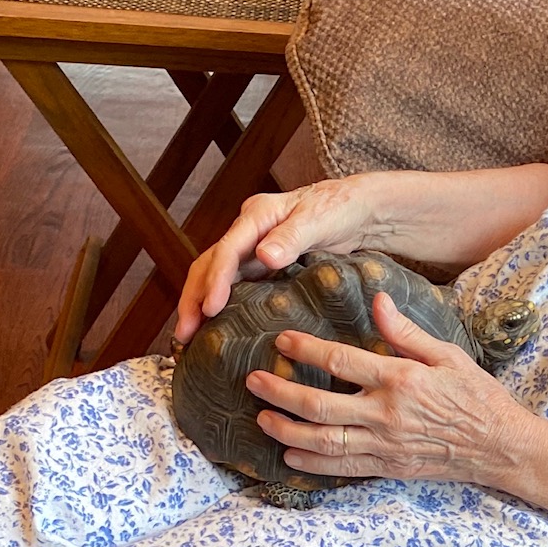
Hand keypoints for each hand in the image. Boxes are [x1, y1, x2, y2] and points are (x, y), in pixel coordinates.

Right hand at [175, 177, 380, 343]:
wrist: (363, 209)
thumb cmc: (342, 208)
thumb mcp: (320, 220)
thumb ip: (292, 237)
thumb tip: (263, 256)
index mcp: (257, 215)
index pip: (226, 250)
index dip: (215, 281)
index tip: (209, 309)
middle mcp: (249, 231)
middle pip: (210, 264)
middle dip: (193, 298)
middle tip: (184, 334)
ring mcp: (255, 247)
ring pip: (218, 276)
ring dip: (201, 304)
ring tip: (190, 338)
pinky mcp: (265, 265)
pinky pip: (237, 285)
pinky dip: (223, 305)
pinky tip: (218, 329)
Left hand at [244, 291, 535, 486]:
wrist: (498, 445)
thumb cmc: (476, 395)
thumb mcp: (448, 355)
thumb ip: (407, 332)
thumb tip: (378, 301)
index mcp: (401, 379)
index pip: (341, 361)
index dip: (306, 350)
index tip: (281, 341)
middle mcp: (386, 414)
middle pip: (319, 404)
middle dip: (280, 392)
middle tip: (253, 380)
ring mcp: (384, 445)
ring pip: (322, 440)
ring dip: (286, 429)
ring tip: (262, 417)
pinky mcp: (387, 467)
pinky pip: (340, 467)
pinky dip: (311, 462)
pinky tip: (289, 453)